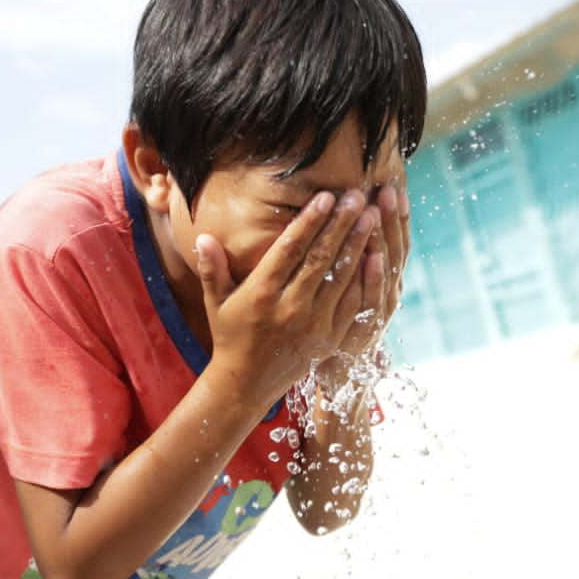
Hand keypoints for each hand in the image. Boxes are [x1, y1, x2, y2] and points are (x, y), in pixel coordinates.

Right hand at [197, 190, 377, 404]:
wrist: (247, 384)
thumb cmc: (230, 336)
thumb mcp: (216, 303)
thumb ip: (212, 269)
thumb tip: (202, 237)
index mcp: (261, 293)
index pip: (290, 249)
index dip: (309, 221)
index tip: (325, 196)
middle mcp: (289, 307)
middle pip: (320, 258)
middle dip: (341, 224)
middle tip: (356, 195)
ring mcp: (313, 324)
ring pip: (341, 277)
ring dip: (358, 244)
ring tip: (370, 215)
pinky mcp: (330, 338)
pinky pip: (352, 304)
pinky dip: (365, 278)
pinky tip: (376, 254)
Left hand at [316, 182, 408, 387]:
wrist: (338, 375)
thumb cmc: (337, 326)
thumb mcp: (347, 290)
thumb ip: (350, 258)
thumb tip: (351, 220)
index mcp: (384, 280)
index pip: (393, 241)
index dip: (395, 215)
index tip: (392, 185)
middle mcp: (388, 293)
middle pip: (393, 250)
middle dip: (391, 219)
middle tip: (387, 188)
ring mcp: (379, 313)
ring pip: (386, 272)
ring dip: (383, 239)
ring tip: (379, 209)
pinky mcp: (366, 331)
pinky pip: (372, 301)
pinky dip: (375, 278)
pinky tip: (372, 255)